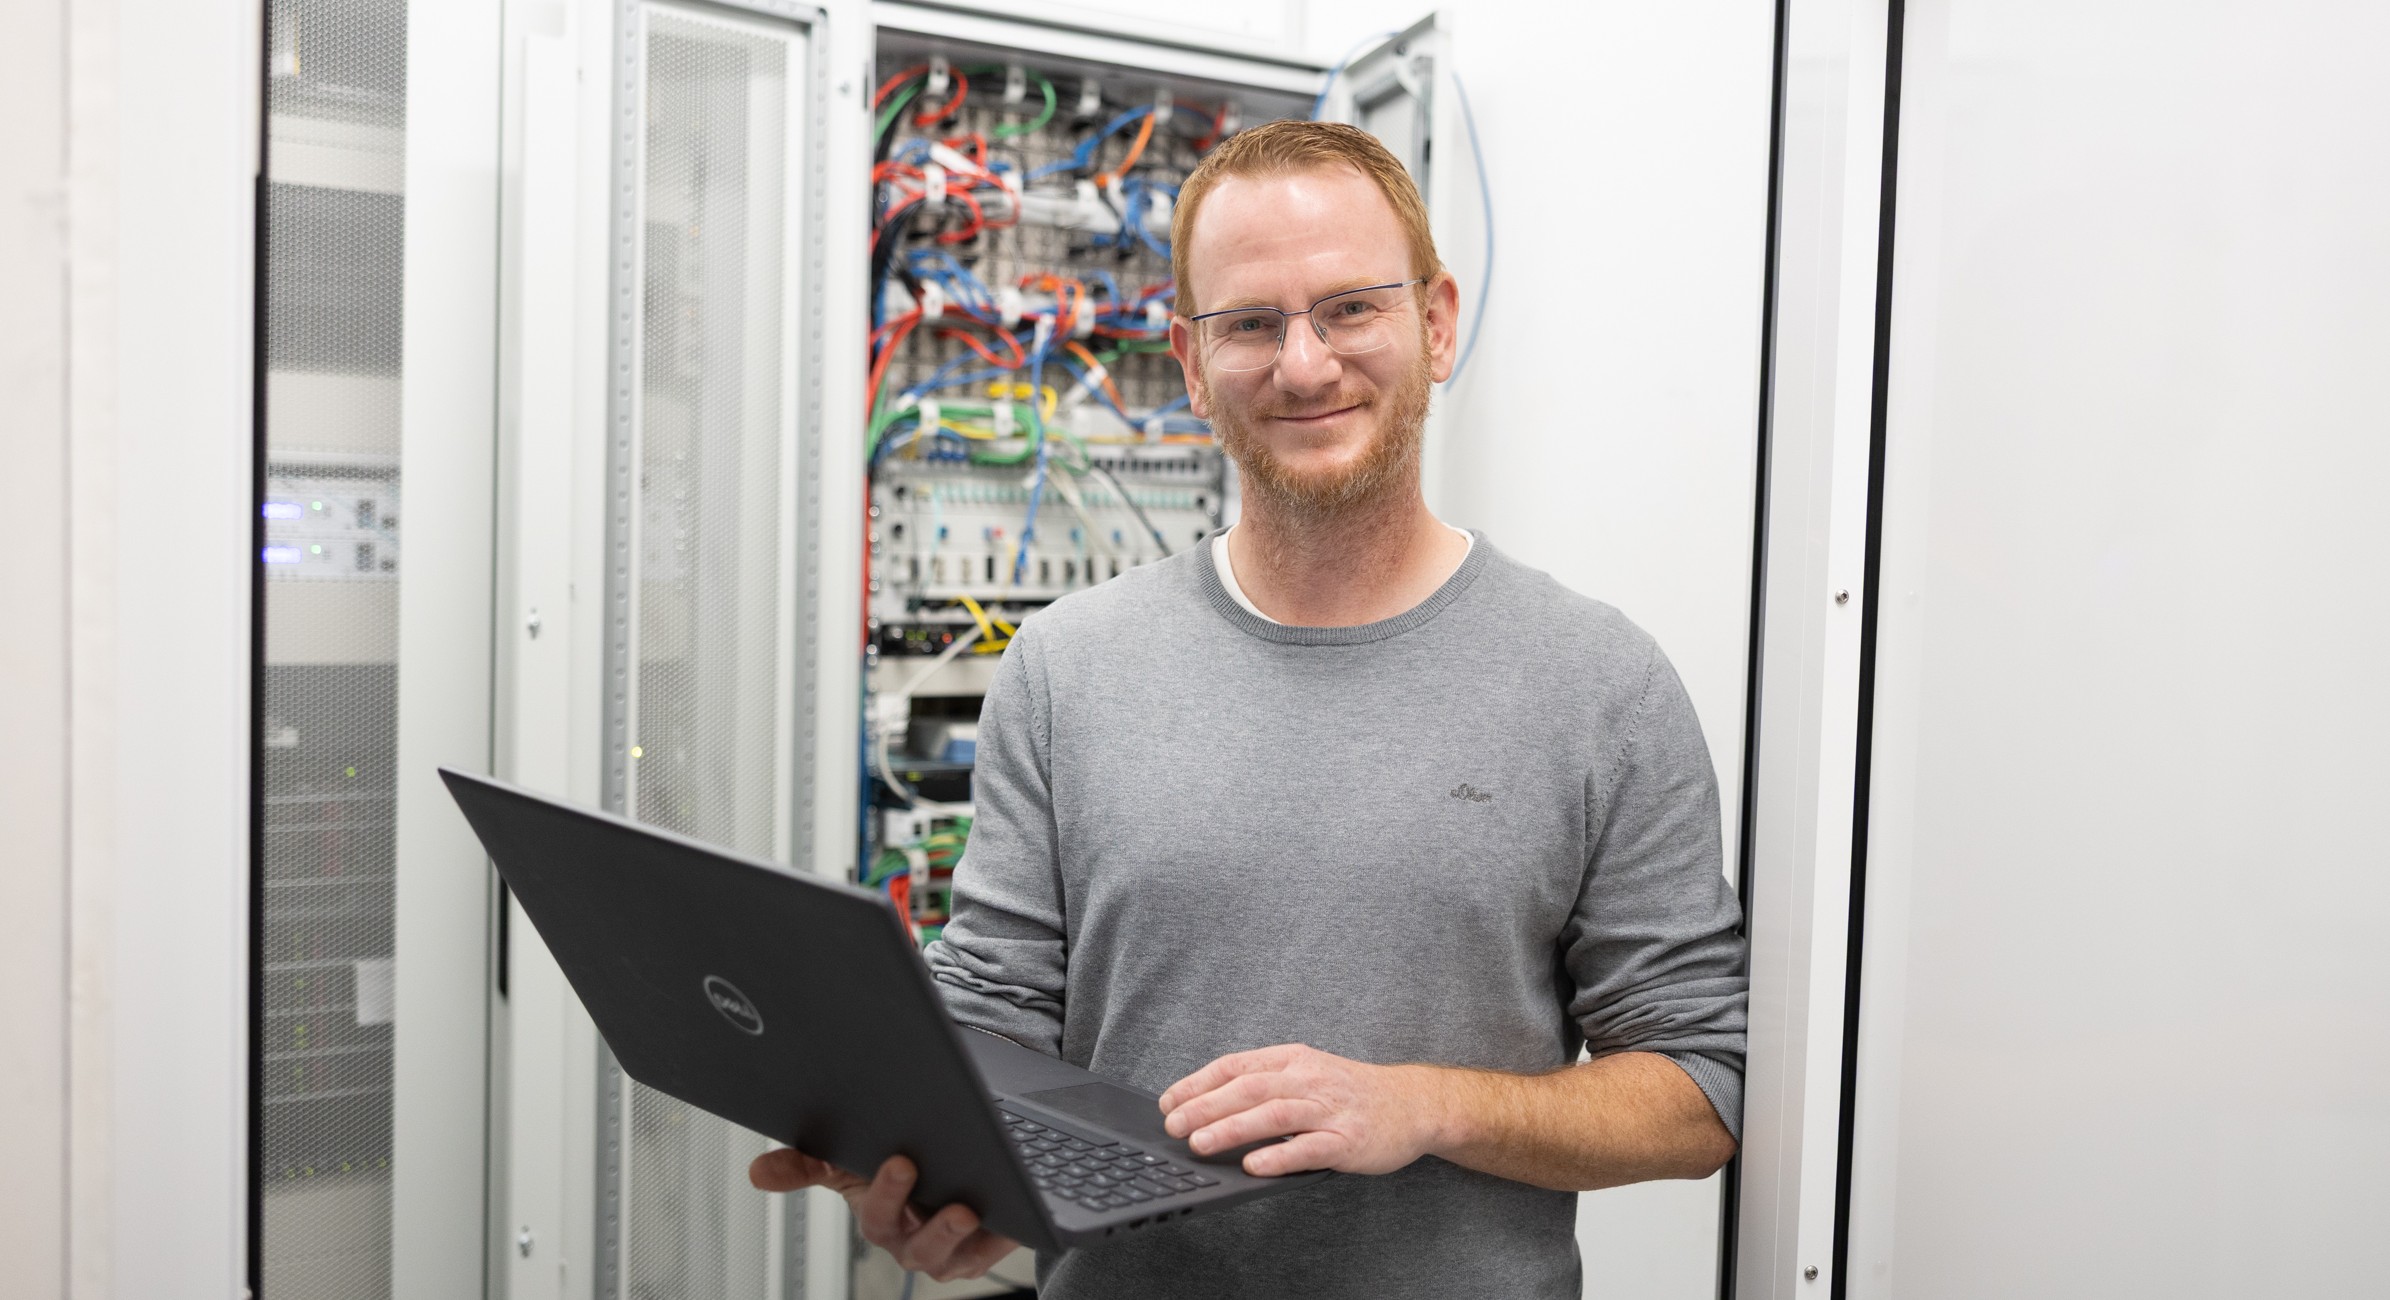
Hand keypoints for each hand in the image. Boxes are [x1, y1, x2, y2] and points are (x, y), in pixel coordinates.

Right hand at [748, 1148, 1017, 1282]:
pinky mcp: (989, 1251)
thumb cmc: (892, 1174)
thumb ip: (805, 1165)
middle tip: (927, 1169)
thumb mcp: (848, 1163)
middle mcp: (915, 1244)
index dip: (887, 1193)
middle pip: (917, 1242)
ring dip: (959, 1234)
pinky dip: (1006, 1230)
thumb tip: (756, 1173)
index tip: (899, 1162)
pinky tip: (1013, 1205)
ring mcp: (954, 1253)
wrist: (947, 1175)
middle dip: (926, 1214)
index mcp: (881, 1222)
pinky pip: (1000, 1246)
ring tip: (969, 1207)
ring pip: (956, 1254)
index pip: (878, 1215)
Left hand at [1158, 1043, 1445, 1176]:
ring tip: (1200, 1143)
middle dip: (1206, 1106)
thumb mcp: (1308, 1072)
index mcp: (1293, 1059)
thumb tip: (1208, 1104)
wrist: (1413, 1104)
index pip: (1236, 1065)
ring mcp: (1330, 1109)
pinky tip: (1253, 1166)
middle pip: (1249, 1088)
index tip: (1169, 1101)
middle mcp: (1309, 1079)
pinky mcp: (1349, 1139)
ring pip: (1274, 1115)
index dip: (1198, 1082)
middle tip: (1173, 1125)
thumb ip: (1266, 1083)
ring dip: (1233, 1128)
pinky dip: (1279, 1156)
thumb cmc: (1351, 1092)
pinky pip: (1309, 1148)